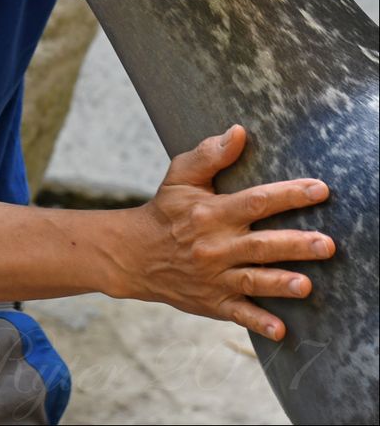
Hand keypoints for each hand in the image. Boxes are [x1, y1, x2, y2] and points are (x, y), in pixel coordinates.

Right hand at [122, 124, 334, 339]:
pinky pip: (237, 313)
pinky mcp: (212, 301)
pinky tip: (281, 330)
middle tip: (327, 244)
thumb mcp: (180, 176)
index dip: (289, 195)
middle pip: (261, 244)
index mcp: (211, 212)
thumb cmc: (165, 210)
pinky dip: (258, 322)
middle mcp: (215, 245)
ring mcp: (214, 276)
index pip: (255, 201)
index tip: (320, 190)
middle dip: (296, 245)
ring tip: (307, 285)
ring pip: (252, 279)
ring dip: (281, 283)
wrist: (135, 254)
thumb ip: (210, 154)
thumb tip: (239, 132)